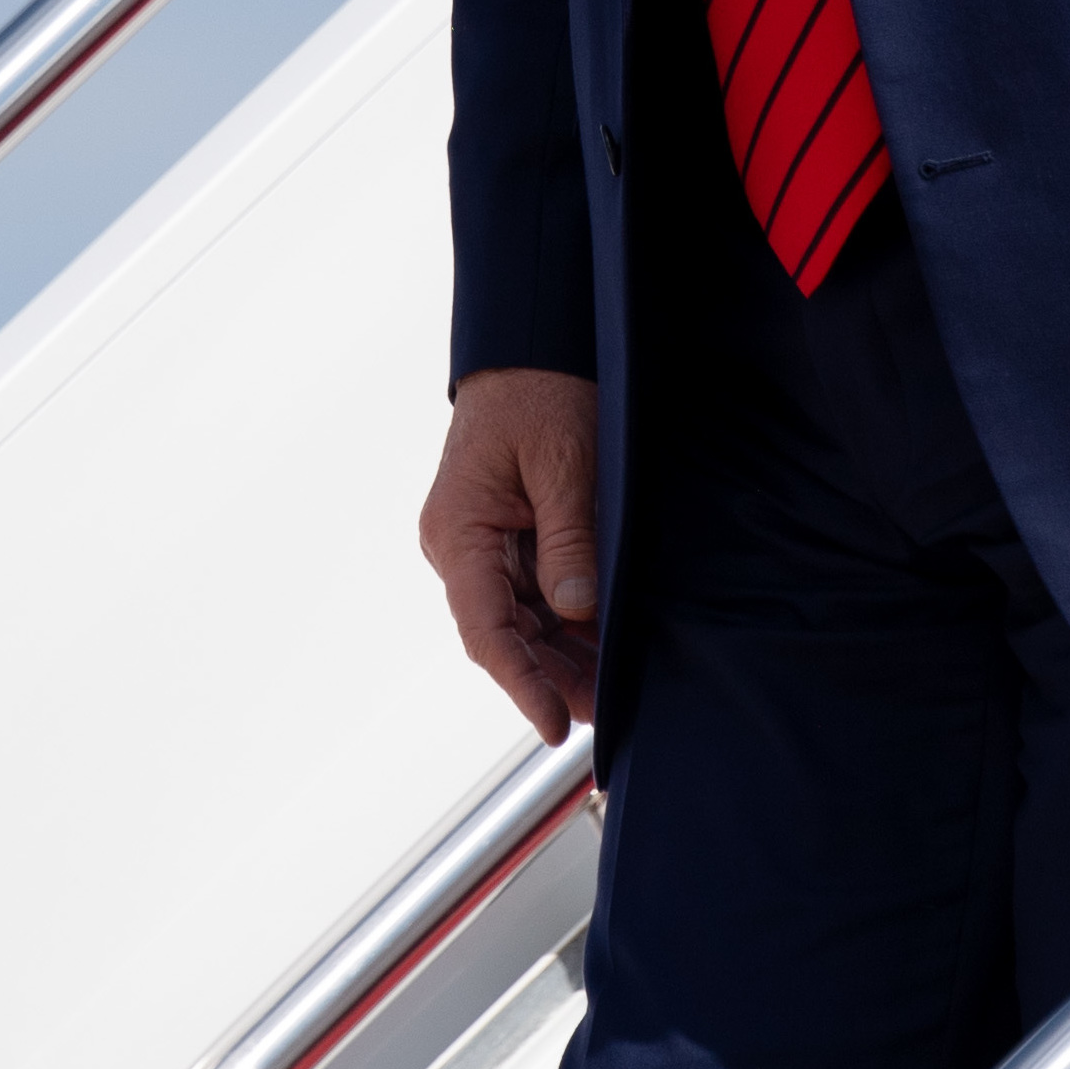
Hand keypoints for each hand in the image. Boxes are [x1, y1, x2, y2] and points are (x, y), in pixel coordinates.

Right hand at [419, 366, 603, 740]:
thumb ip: (569, 540)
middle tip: (605, 712)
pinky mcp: (507, 538)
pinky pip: (533, 594)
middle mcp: (461, 548)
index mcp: (458, 533)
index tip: (554, 724)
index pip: (486, 629)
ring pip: (521, 622)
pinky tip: (603, 644)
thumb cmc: (540, 393)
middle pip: (504, 634)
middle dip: (552, 678)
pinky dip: (567, 623)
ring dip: (562, 656)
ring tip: (610, 688)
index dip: (522, 683)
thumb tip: (577, 612)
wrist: (530, 345)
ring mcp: (482, 546)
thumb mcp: (562, 463)